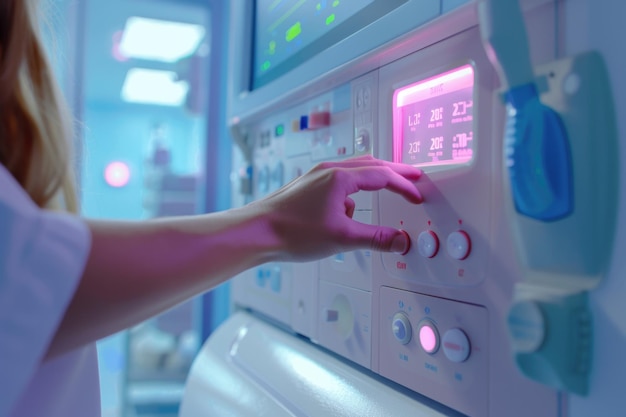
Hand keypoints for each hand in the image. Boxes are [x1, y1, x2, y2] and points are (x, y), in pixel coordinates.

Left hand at [248, 155, 422, 261]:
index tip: (416, 194)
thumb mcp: (341, 238)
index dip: (404, 185)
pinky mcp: (308, 185)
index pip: (383, 176)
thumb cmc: (290, 231)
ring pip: (355, 170)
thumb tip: (399, 241)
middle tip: (413, 176)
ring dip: (374, 179)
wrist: (256, 232)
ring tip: (386, 189)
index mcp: (340, 177)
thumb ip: (375, 238)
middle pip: (371, 164)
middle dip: (395, 172)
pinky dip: (353, 191)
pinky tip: (348, 213)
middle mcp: (328, 170)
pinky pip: (339, 181)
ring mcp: (316, 176)